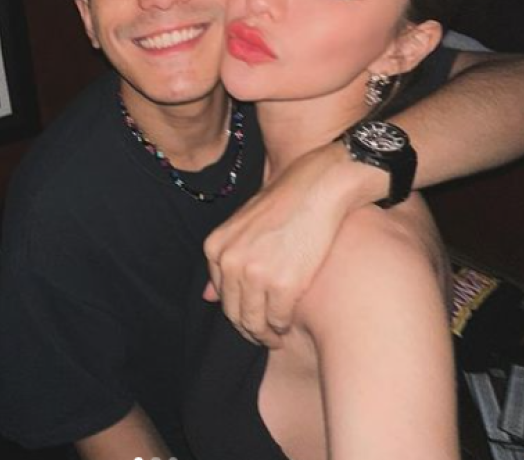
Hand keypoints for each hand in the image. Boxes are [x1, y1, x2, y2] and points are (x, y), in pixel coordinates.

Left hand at [203, 141, 383, 345]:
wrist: (317, 187)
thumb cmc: (282, 203)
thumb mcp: (242, 225)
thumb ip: (225, 259)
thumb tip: (206, 297)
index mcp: (216, 246)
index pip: (221, 294)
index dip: (236, 310)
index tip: (250, 316)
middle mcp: (230, 261)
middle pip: (234, 313)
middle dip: (249, 328)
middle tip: (264, 335)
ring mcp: (255, 274)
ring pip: (254, 322)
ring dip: (265, 334)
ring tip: (276, 335)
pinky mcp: (283, 284)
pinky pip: (279, 319)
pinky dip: (283, 326)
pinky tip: (289, 323)